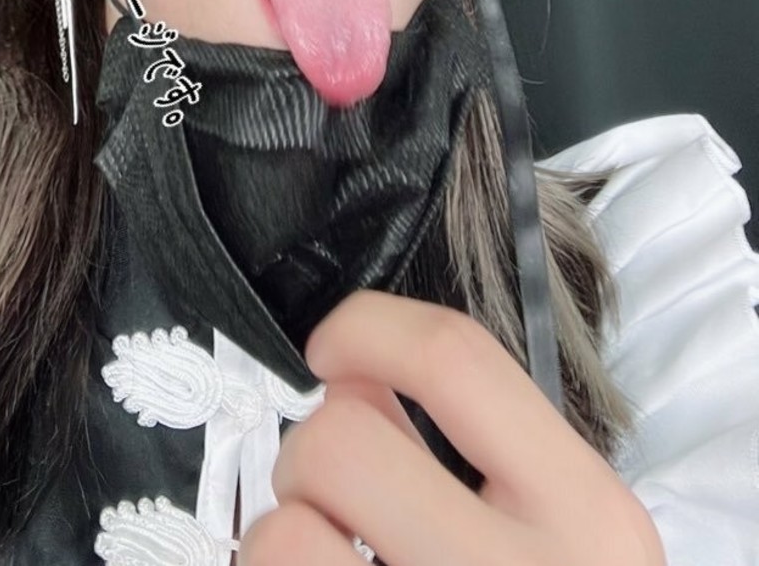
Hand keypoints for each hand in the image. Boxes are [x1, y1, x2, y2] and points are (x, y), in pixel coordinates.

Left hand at [238, 291, 664, 565]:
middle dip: (311, 454)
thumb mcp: (557, 536)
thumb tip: (353, 376)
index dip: (368, 328)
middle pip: (339, 439)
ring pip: (281, 531)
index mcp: (588, 520)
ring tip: (331, 564)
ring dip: (283, 537)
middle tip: (337, 500)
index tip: (332, 350)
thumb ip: (466, 450)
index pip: (457, 359)